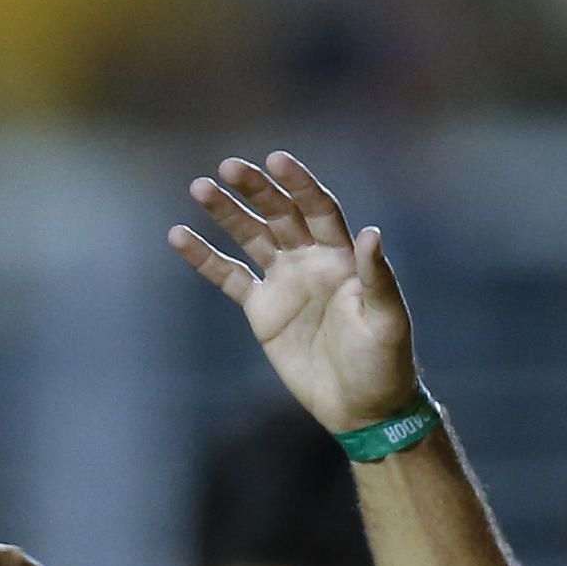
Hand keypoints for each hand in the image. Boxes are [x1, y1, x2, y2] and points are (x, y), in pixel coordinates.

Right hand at [168, 154, 421, 432]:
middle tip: (228, 167)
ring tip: (199, 188)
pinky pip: (228, 277)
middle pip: (279, 214)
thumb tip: (370, 232)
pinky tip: (179, 236)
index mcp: (342, 257)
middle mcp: (311, 260)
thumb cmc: (383, 361)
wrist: (361, 405)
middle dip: (256, 190)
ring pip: (250, 237)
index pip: (318, 209)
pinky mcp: (262, 311)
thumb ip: (377, 276)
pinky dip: (205, 258)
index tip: (275, 160)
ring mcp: (284, 283)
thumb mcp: (387, 319)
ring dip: (226, 213)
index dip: (299, 184)